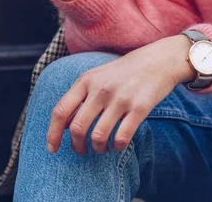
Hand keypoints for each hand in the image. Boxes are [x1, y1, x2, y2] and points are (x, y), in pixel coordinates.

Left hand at [46, 34, 195, 154]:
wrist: (159, 60)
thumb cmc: (125, 72)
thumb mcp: (98, 76)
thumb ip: (80, 97)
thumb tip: (64, 127)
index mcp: (86, 81)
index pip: (61, 111)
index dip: (53, 134)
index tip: (53, 149)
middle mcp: (101, 89)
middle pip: (78, 128)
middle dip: (77, 146)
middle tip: (82, 151)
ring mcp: (121, 99)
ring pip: (98, 136)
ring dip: (98, 149)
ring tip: (102, 149)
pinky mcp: (140, 108)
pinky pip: (122, 137)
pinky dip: (117, 147)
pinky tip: (119, 145)